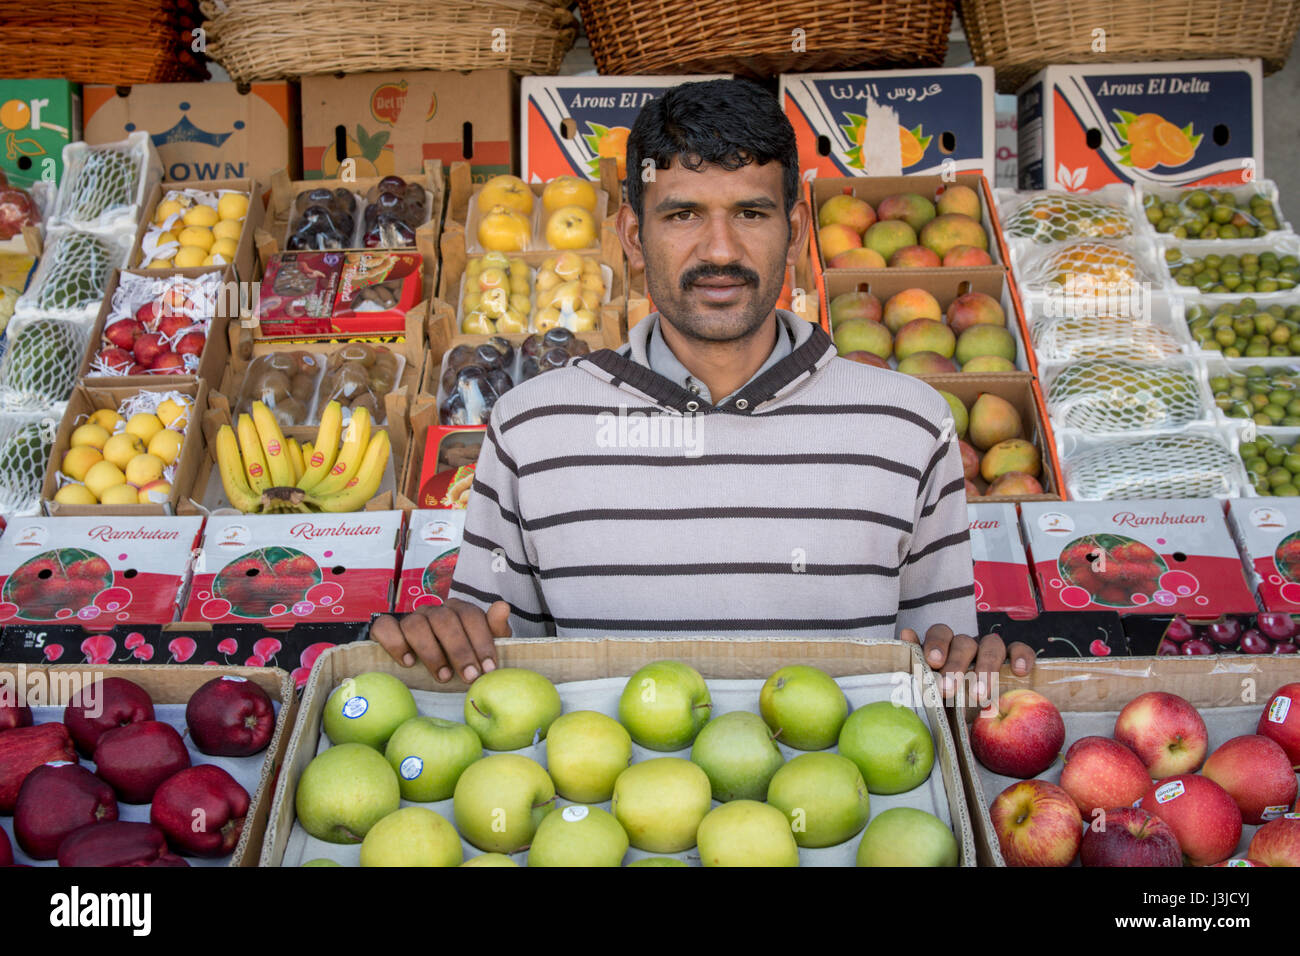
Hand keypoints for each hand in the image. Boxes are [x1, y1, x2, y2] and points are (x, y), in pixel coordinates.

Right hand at [370, 599, 511, 682]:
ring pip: (415, 624)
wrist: (430, 667)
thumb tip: (503, 606)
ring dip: (430, 652)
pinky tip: (408, 662)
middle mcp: (434, 610)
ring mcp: (410, 618)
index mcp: (458, 610)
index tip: (489, 668)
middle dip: (459, 650)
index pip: (470, 615)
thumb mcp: (483, 646)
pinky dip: (395, 643)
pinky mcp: (387, 629)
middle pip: (444, 620)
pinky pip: (385, 627)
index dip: (481, 641)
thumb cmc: (461, 656)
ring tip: (442, 676)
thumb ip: (494, 628)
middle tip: (469, 676)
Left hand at [900, 624, 1034, 699]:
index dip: (936, 644)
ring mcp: (991, 648)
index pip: (940, 633)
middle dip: (956, 665)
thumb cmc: (947, 694)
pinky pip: (1020, 648)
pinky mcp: (1014, 656)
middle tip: (948, 689)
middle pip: (964, 642)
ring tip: (980, 695)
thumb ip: (918, 661)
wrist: (972, 709)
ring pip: (992, 645)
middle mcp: (967, 643)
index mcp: (944, 645)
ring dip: (986, 668)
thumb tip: (907, 634)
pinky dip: (1021, 656)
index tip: (932, 662)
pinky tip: (1018, 672)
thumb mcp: (930, 682)